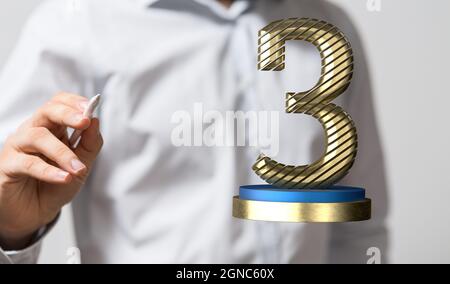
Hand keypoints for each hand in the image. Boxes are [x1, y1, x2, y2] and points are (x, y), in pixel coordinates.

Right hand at [0, 93, 102, 249]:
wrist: (34, 214)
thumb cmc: (55, 187)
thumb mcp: (80, 166)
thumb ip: (90, 145)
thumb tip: (96, 122)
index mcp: (51, 129)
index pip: (58, 103)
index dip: (73, 102)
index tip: (90, 108)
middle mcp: (32, 133)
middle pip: (46, 111)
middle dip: (67, 114)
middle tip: (85, 122)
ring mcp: (17, 148)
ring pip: (37, 136)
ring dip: (63, 152)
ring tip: (79, 169)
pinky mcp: (7, 167)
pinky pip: (27, 163)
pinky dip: (49, 171)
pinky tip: (65, 178)